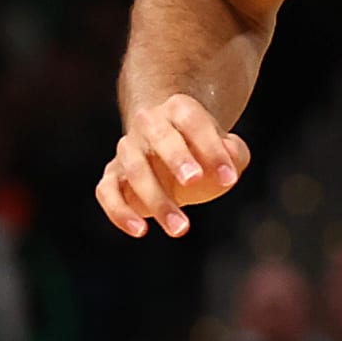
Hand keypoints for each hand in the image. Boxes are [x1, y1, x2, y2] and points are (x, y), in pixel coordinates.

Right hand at [96, 96, 249, 239]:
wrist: (169, 152)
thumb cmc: (204, 153)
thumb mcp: (227, 150)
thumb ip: (235, 152)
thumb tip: (230, 158)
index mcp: (180, 110)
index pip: (193, 122)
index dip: (211, 148)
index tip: (229, 179)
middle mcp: (149, 124)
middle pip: (160, 137)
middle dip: (176, 158)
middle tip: (194, 182)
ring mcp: (128, 149)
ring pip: (135, 170)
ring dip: (156, 200)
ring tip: (180, 228)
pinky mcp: (113, 176)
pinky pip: (107, 191)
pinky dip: (118, 211)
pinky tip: (140, 230)